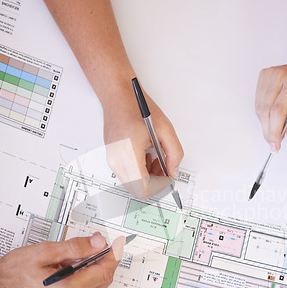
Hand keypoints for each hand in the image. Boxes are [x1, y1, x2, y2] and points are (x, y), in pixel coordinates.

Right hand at [0, 232, 124, 287]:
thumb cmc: (13, 272)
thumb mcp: (44, 252)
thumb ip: (74, 247)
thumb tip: (98, 243)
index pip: (102, 273)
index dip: (111, 256)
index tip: (114, 243)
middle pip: (102, 281)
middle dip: (105, 261)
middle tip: (99, 243)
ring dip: (96, 270)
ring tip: (80, 255)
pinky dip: (86, 278)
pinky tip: (74, 268)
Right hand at [103, 82, 183, 199]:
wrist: (117, 97)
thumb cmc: (136, 108)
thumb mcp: (165, 129)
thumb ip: (174, 153)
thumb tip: (173, 171)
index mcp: (129, 153)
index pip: (144, 187)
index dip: (160, 185)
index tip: (168, 175)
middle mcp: (117, 161)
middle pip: (138, 189)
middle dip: (155, 182)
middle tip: (164, 167)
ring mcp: (112, 161)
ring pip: (133, 185)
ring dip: (148, 177)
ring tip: (156, 159)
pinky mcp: (112, 159)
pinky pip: (127, 175)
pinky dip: (140, 172)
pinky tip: (147, 157)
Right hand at [255, 63, 286, 151]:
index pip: (278, 110)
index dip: (275, 130)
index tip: (275, 146)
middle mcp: (280, 75)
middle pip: (266, 110)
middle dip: (269, 131)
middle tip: (275, 142)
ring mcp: (270, 74)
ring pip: (259, 108)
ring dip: (266, 124)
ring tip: (277, 129)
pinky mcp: (263, 76)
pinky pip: (258, 102)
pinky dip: (264, 115)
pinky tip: (273, 116)